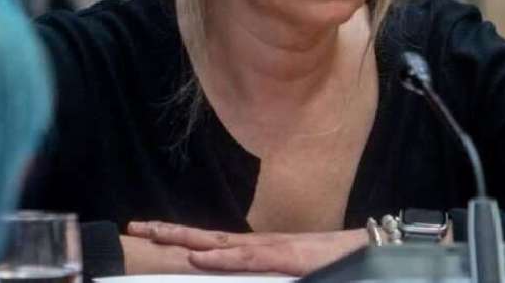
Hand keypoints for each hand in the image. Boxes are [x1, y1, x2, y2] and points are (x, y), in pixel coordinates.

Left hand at [127, 221, 365, 275]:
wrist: (367, 250)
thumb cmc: (332, 262)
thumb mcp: (292, 273)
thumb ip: (265, 274)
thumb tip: (243, 278)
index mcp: (257, 250)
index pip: (211, 243)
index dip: (182, 238)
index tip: (153, 234)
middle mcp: (257, 245)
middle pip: (205, 239)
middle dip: (170, 234)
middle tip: (137, 228)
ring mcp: (268, 249)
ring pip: (217, 244)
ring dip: (185, 240)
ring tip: (155, 235)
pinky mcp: (281, 258)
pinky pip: (244, 259)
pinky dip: (219, 259)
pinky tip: (199, 258)